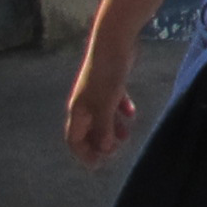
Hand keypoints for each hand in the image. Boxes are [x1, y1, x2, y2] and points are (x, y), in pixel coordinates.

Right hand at [62, 38, 138, 167]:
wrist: (114, 41)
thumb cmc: (106, 75)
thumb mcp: (105, 105)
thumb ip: (104, 128)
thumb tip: (105, 149)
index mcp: (78, 110)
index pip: (75, 139)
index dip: (84, 153)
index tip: (98, 165)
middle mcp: (85, 103)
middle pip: (89, 130)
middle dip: (100, 142)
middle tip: (116, 150)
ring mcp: (98, 92)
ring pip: (103, 116)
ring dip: (113, 128)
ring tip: (127, 135)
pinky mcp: (111, 82)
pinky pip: (114, 101)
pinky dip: (121, 110)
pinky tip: (131, 113)